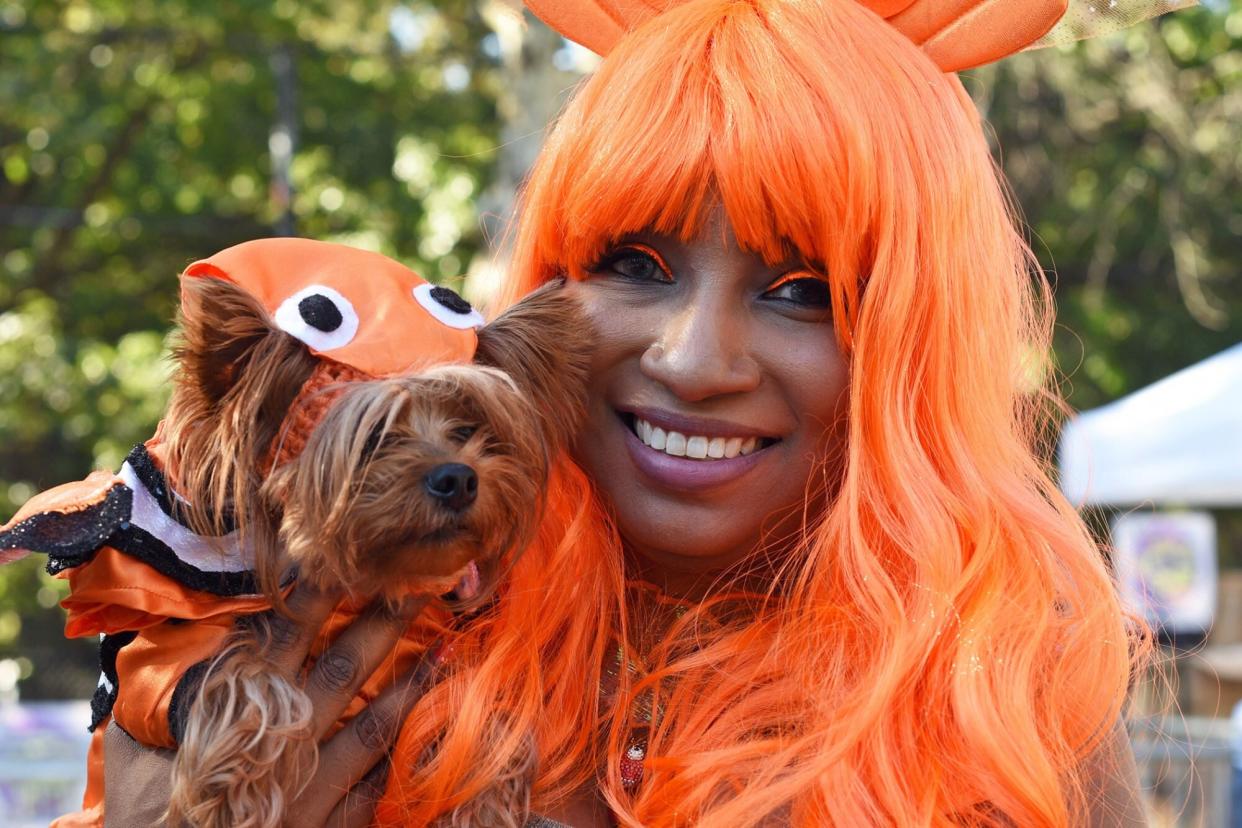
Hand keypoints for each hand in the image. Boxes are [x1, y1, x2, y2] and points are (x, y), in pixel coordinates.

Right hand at [104, 582, 435, 826]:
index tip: (356, 554)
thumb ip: (159, 689)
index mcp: (237, 711)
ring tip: (448, 645)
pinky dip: (402, 757)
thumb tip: (179, 627)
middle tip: (423, 576)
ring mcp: (311, 787)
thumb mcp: (137, 747)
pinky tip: (431, 728)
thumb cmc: (148, 815)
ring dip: (411, 684)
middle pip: (344, 667)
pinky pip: (374, 788)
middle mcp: (283, 741)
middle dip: (384, 620)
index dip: (321, 593)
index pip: (286, 635)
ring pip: (373, 725)